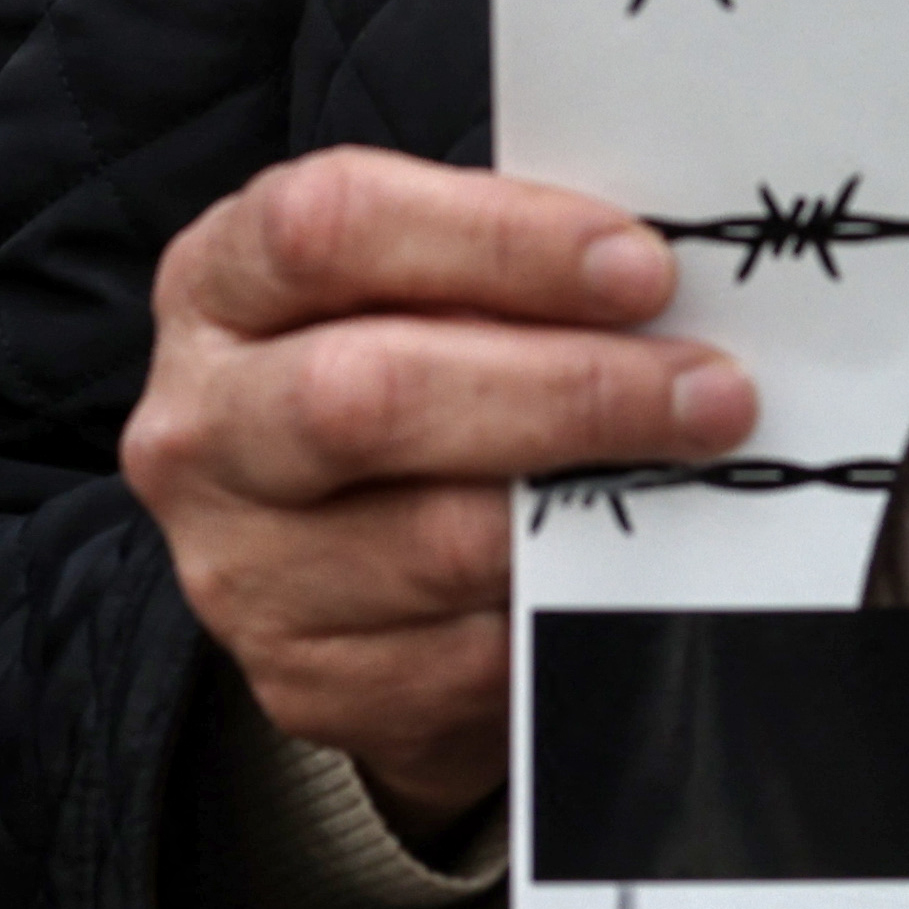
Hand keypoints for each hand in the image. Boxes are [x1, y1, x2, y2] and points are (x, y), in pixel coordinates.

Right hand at [123, 155, 746, 834]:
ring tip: (691, 472)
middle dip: (565, 390)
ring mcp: (238, 565)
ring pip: (432, 542)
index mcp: (219, 285)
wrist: (333, 570)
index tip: (640, 267)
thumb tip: (658, 279)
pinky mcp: (305, 679)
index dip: (495, 240)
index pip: (329, 229)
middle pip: (365, 396)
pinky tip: (617, 572)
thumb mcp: (414, 291)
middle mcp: (200, 426)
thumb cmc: (399, 377)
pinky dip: (563, 610)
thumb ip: (498, 270)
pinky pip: (468, 654)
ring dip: (588, 508)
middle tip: (708, 391)